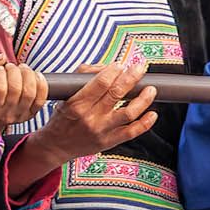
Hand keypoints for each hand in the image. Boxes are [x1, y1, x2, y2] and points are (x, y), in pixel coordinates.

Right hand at [0, 54, 48, 147]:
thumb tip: (2, 57)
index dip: (0, 74)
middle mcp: (5, 115)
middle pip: (16, 89)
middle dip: (14, 71)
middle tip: (10, 67)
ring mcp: (19, 116)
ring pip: (30, 93)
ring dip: (28, 75)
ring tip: (22, 68)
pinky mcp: (31, 114)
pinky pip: (41, 99)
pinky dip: (41, 84)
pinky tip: (35, 75)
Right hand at [28, 57, 156, 170]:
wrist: (56, 145)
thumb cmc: (63, 116)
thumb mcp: (67, 93)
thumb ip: (85, 75)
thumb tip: (108, 67)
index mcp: (77, 103)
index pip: (100, 82)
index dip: (114, 70)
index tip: (121, 65)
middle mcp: (90, 117)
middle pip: (116, 93)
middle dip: (132, 78)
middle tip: (140, 69)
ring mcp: (101, 131)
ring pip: (128, 113)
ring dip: (143, 99)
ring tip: (151, 89)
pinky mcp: (109, 142)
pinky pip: (131, 132)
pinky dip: (145, 123)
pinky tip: (152, 113)